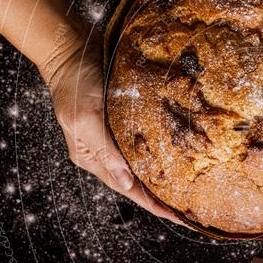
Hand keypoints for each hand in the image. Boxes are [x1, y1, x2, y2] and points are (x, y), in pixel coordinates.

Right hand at [41, 26, 184, 224]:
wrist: (71, 46)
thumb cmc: (73, 81)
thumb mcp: (86, 117)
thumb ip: (105, 150)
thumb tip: (125, 180)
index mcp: (92, 157)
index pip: (126, 188)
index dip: (152, 204)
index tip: (176, 217)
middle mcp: (105, 150)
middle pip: (137, 180)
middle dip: (161, 194)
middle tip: (191, 206)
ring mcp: (114, 133)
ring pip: (143, 161)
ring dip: (164, 173)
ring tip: (189, 185)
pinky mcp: (124, 116)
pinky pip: (146, 137)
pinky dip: (163, 147)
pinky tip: (180, 150)